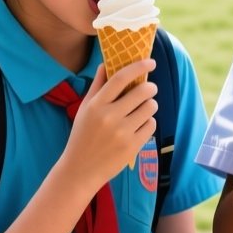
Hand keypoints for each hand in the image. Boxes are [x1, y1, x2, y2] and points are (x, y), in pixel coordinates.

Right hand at [62, 60, 158, 186]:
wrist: (80, 170)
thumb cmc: (82, 135)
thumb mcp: (85, 109)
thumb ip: (97, 85)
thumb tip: (106, 63)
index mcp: (96, 105)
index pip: (120, 78)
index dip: (138, 67)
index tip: (150, 62)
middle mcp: (110, 117)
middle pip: (142, 91)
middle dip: (150, 87)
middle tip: (149, 89)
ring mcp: (122, 132)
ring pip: (150, 107)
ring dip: (150, 105)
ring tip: (142, 109)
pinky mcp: (132, 146)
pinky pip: (152, 124)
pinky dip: (148, 122)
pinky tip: (138, 126)